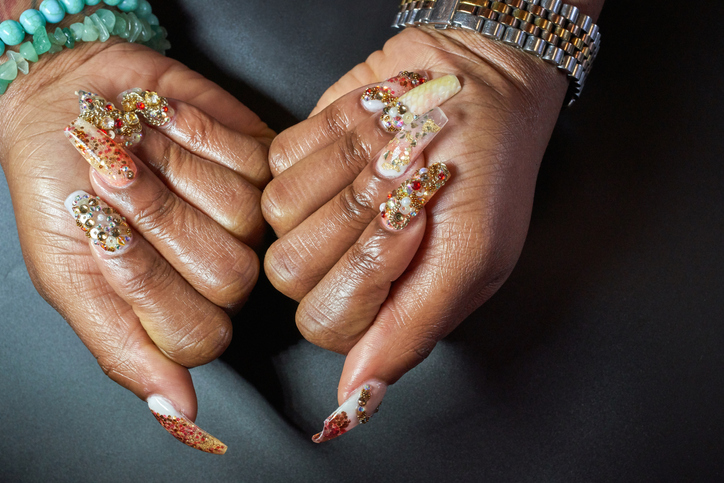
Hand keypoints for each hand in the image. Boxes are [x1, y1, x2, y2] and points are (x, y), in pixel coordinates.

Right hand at [1, 38, 272, 451]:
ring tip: (138, 148)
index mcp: (178, 310)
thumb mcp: (69, 277)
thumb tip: (180, 414)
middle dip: (159, 218)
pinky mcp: (264, 164)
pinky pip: (253, 162)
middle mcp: (221, 269)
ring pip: (244, 218)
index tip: (103, 236)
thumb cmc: (60, 189)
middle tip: (117, 180)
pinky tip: (168, 126)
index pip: (200, 336)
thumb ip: (122, 347)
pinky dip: (197, 134)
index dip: (149, 284)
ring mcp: (249, 218)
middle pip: (231, 278)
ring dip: (173, 171)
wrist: (70, 102)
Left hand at [262, 23, 582, 440]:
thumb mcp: (473, 253)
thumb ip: (413, 327)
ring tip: (394, 149)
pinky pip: (278, 161)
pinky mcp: (296, 161)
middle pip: (290, 275)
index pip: (327, 324)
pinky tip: (370, 128)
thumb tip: (356, 400)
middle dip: (352, 218)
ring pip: (278, 214)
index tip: (414, 225)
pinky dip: (329, 137)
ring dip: (345, 171)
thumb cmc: (487, 165)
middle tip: (404, 183)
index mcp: (386, 302)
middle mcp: (340, 265)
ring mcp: (312, 212)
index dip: (363, 274)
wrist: (477, 79)